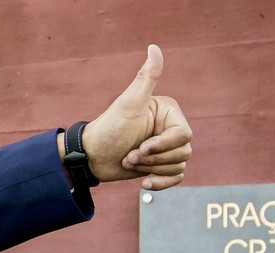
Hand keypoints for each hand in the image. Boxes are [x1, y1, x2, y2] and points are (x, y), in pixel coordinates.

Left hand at [82, 45, 192, 190]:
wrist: (91, 156)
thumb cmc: (108, 128)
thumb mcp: (128, 104)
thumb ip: (145, 77)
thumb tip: (154, 47)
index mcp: (169, 112)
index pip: (184, 135)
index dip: (163, 145)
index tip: (141, 148)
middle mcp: (170, 128)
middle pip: (183, 153)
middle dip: (154, 159)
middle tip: (130, 155)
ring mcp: (166, 147)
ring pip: (179, 166)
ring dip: (151, 169)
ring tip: (129, 161)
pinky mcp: (160, 165)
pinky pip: (176, 177)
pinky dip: (162, 183)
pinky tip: (145, 184)